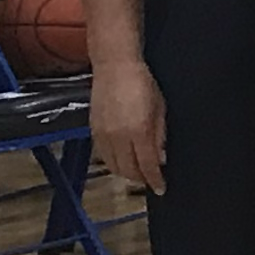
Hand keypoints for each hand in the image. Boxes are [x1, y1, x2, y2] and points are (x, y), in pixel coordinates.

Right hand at [89, 57, 165, 190]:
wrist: (115, 66)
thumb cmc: (143, 83)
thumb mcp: (160, 109)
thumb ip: (159, 136)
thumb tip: (161, 158)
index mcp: (138, 131)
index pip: (147, 165)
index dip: (155, 180)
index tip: (161, 188)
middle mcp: (118, 137)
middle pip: (128, 170)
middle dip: (141, 178)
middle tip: (151, 179)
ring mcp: (103, 134)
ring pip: (113, 166)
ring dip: (126, 172)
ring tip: (138, 171)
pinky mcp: (92, 130)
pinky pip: (103, 155)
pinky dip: (114, 162)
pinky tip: (123, 159)